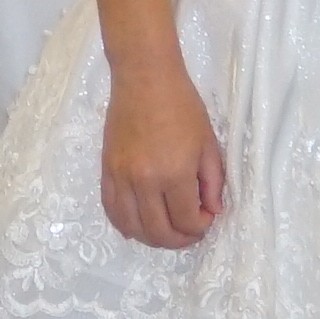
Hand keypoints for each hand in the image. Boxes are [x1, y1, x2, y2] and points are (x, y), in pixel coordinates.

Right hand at [97, 44, 226, 249]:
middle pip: (159, 232)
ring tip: (166, 230)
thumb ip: (213, 182)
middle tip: (190, 231)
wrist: (145, 78)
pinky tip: (138, 224)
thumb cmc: (182, 106)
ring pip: (132, 227)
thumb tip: (211, 211)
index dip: (201, 226)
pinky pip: (111, 210)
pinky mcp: (106, 170)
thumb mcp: (208, 143)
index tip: (207, 215)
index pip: (187, 221)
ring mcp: (121, 177)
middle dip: (179, 239)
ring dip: (151, 238)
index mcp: (174, 174)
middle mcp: (144, 182)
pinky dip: (125, 224)